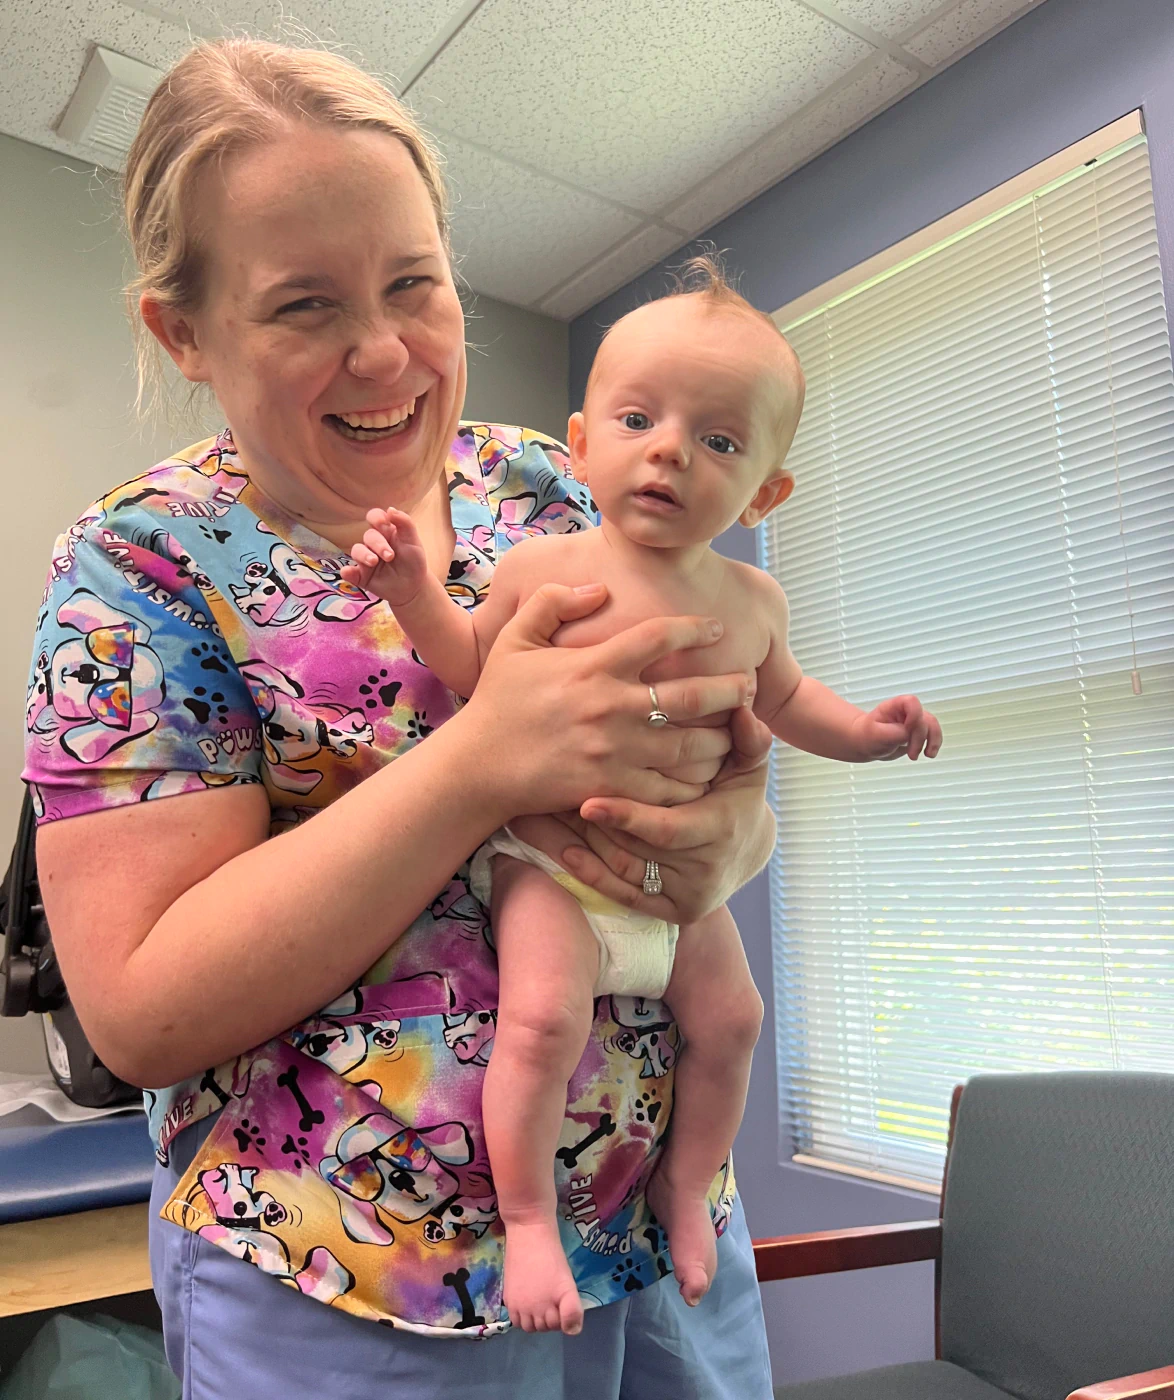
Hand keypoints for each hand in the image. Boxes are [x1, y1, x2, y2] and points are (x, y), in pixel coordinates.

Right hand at [340, 506, 428, 606]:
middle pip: (368, 535)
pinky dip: (347, 572)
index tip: (384, 524)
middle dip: (378, 544)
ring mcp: (366, 559)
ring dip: (363, 555)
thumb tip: (390, 509)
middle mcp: (373, 543)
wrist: (414, 587)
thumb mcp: (413, 541)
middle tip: (390, 556)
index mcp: (386, 531)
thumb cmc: (413, 561)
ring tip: (374, 562)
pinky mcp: (361, 576)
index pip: (375, 517)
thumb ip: (405, 523)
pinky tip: (348, 572)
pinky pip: (349, 572)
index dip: (376, 518)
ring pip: (356, 550)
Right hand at [464, 584, 755, 820]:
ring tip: (736, 732)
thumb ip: (552, 603)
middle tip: (749, 686)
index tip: (717, 629)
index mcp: (593, 665)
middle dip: (730, 690)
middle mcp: (610, 706)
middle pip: (690, 696)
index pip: (658, 637)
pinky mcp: (610, 787)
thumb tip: (599, 588)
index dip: (695, 629)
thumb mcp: (515, 640)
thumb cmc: (498, 701)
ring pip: (688, 746)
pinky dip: (693, 783)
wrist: (477, 766)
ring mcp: (613, 750)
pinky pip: (666, 788)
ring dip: (720, 739)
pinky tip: (706, 776)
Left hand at [555, 704, 776, 922]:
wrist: (748, 852)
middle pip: (635, 849)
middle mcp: (704, 870)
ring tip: (544, 819)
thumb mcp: (748, 768)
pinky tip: (564, 852)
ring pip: (623, 870)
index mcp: (721, 831)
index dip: (626, 817)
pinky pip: (624, 895)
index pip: (666, 829)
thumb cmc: (738, 796)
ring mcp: (687, 895)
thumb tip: (744, 709)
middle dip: (591, 826)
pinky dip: (591, 875)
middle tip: (550, 800)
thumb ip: (747, 739)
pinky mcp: (672, 912)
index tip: (587, 803)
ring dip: (581, 845)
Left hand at [852, 695, 942, 760]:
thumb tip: (910, 734)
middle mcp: (906, 711)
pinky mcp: (917, 732)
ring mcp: (913, 721)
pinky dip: (934, 744)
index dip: (914, 716)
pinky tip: (929, 754)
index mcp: (894, 706)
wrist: (866, 743)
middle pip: (924, 717)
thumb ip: (894, 733)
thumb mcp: (875, 735)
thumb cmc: (867, 735)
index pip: (911, 702)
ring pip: (932, 726)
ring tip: (927, 755)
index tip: (907, 732)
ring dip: (933, 741)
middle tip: (911, 753)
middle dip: (920, 737)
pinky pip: (932, 734)